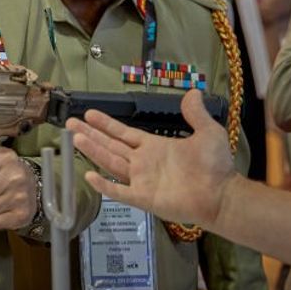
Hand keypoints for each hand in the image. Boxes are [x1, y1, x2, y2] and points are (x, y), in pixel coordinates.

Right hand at [65, 89, 233, 228]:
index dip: (107, 124)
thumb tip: (193, 92)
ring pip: (110, 162)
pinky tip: (88, 175)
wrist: (221, 195)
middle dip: (91, 134)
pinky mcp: (143, 198)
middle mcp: (143, 162)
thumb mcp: (207, 132)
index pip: (124, 133)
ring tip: (75, 138)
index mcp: (154, 147)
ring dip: (93, 150)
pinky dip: (104, 185)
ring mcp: (141, 181)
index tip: (89, 114)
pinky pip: (119, 191)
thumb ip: (196, 114)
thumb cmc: (215, 166)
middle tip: (70, 123)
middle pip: (110, 146)